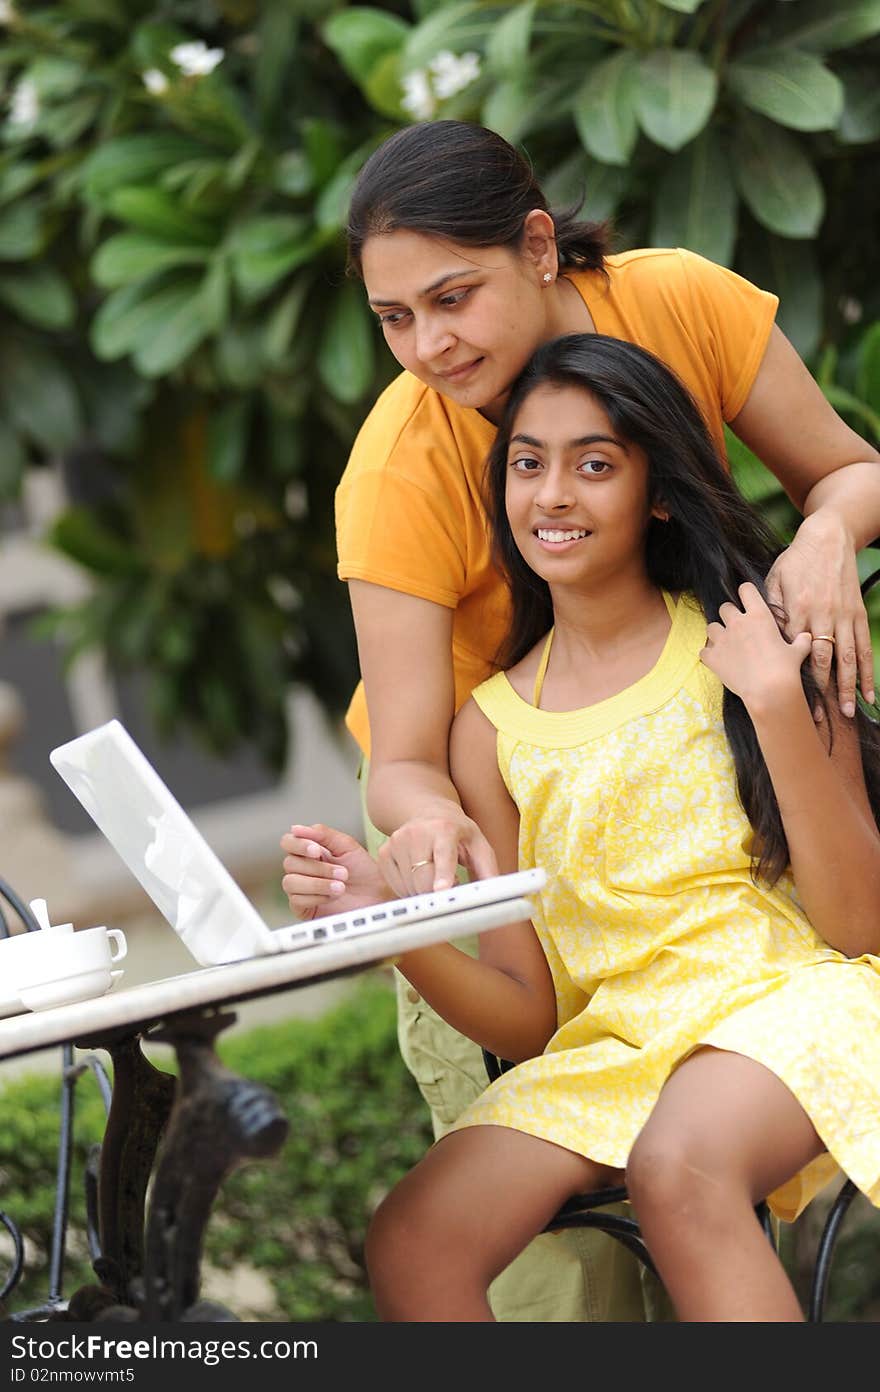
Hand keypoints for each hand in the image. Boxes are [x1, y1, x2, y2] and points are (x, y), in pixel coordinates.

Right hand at [280, 823, 386, 919]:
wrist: (378, 897)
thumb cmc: (364, 872)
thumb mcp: (347, 846)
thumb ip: (323, 834)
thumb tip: (296, 828)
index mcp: (310, 851)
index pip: (288, 842)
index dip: (298, 845)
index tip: (316, 851)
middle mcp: (302, 869)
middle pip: (289, 863)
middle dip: (318, 868)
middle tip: (343, 873)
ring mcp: (301, 889)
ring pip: (290, 882)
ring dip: (317, 883)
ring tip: (341, 887)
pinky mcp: (303, 908)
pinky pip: (297, 900)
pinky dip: (316, 897)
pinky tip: (333, 897)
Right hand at [377, 808, 498, 897]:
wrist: (427, 811)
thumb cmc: (457, 832)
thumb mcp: (478, 844)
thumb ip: (488, 869)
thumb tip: (497, 894)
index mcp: (444, 828)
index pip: (444, 854)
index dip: (443, 873)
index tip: (442, 889)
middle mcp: (417, 832)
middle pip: (423, 879)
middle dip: (436, 894)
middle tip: (448, 888)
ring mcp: (397, 841)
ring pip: (409, 887)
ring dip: (424, 893)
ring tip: (434, 876)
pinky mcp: (384, 852)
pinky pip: (396, 886)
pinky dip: (409, 890)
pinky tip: (418, 876)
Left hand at [700, 582, 812, 709]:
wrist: (770, 691)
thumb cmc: (786, 669)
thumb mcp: (798, 651)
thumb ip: (801, 641)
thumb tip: (807, 637)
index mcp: (759, 616)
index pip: (746, 590)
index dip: (746, 593)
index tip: (748, 601)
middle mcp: (738, 623)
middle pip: (725, 607)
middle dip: (730, 616)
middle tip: (738, 628)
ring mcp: (723, 639)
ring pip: (711, 627)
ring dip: (717, 634)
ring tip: (726, 644)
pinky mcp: (713, 657)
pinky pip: (704, 651)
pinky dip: (709, 655)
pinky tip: (718, 661)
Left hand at [765, 512, 873, 717]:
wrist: (828, 539)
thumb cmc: (795, 562)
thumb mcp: (775, 581)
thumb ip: (772, 611)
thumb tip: (767, 639)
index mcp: (799, 609)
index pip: (796, 652)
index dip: (795, 677)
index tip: (790, 700)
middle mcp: (823, 616)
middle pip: (825, 660)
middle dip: (823, 691)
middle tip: (820, 717)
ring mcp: (843, 617)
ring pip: (848, 658)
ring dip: (848, 687)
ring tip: (848, 711)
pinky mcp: (857, 615)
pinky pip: (864, 647)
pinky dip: (868, 671)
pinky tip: (869, 693)